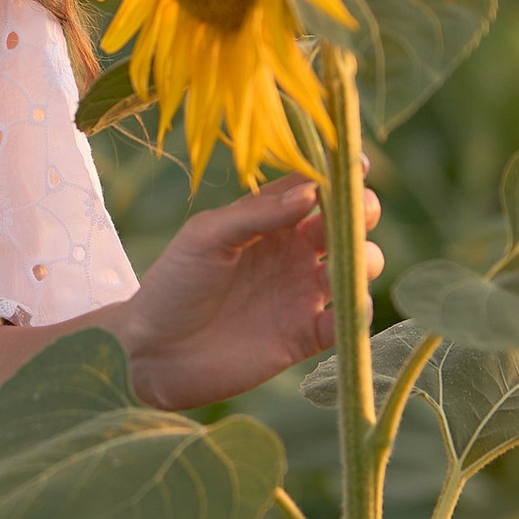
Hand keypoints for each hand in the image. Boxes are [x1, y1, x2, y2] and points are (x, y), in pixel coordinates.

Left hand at [114, 179, 383, 410]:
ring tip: (339, 263)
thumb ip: (256, 214)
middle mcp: (292, 252)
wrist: (153, 354)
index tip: (358, 164)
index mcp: (268, 221)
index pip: (313, 188)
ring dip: (364, 260)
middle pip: (346, 224)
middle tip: (360, 210)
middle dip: (362, 212)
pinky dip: (358, 312)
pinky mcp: (305, 336)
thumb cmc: (173, 284)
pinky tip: (348, 306)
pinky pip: (346, 322)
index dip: (339, 174)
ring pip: (356, 268)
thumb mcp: (206, 237)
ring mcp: (302, 293)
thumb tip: (310, 192)